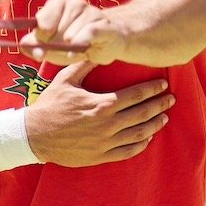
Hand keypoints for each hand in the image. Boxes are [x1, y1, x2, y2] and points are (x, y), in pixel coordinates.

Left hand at [21, 0, 126, 65]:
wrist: (112, 39)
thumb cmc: (79, 40)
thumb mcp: (54, 43)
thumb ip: (36, 44)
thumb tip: (23, 44)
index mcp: (60, 3)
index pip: (41, 21)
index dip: (40, 37)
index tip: (44, 42)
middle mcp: (75, 3)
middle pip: (55, 32)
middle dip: (56, 46)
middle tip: (65, 48)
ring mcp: (91, 12)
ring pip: (69, 37)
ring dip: (71, 49)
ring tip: (79, 48)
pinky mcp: (104, 25)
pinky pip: (87, 35)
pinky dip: (81, 44)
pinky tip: (84, 50)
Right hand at [24, 61, 174, 166]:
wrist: (34, 136)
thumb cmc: (49, 106)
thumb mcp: (65, 80)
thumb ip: (84, 66)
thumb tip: (97, 50)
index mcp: (101, 104)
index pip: (135, 95)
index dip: (152, 89)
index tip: (163, 84)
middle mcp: (108, 124)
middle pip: (142, 113)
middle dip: (159, 105)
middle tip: (170, 99)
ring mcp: (106, 142)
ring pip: (139, 134)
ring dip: (154, 124)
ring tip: (164, 117)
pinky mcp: (101, 155)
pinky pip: (127, 151)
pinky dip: (141, 144)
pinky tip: (147, 138)